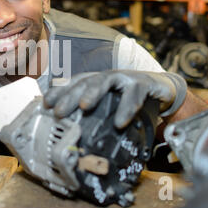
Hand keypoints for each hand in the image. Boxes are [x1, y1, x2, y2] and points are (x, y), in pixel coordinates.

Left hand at [44, 70, 186, 128]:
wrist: (161, 88)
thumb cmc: (129, 97)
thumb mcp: (109, 104)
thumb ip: (93, 112)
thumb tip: (72, 130)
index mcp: (97, 81)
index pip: (73, 84)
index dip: (58, 92)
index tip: (45, 105)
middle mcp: (108, 77)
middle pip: (85, 82)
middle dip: (70, 95)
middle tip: (59, 111)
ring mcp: (125, 77)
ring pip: (105, 80)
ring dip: (93, 93)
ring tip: (83, 106)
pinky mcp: (143, 83)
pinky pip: (133, 94)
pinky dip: (127, 108)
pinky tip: (119, 122)